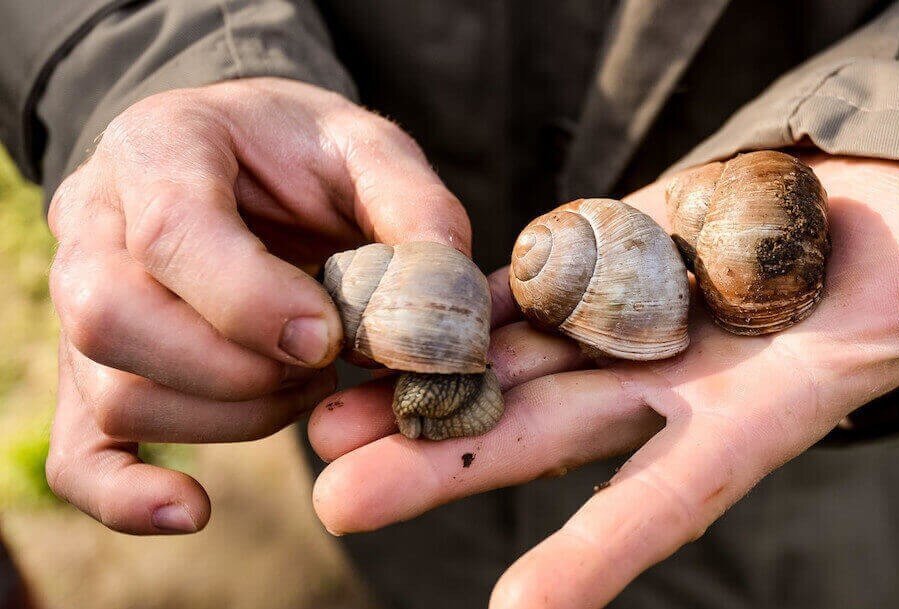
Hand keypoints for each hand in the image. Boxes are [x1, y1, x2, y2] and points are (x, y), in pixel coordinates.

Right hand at [45, 77, 470, 533]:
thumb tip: (442, 298)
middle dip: (239, 368)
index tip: (329, 339)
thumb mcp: (367, 148)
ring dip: (231, 415)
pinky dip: (127, 496)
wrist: (243, 158)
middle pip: (114, 321)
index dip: (252, 302)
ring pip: (116, 395)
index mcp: (162, 149)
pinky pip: (78, 454)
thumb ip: (412, 207)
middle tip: (322, 360)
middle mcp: (94, 223)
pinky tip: (193, 510)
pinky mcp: (94, 370)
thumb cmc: (303, 152)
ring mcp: (79, 302)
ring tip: (302, 380)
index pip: (172, 234)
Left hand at [308, 155, 898, 606]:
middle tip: (335, 501)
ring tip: (323, 425)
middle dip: (446, 463)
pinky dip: (458, 308)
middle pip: (548, 433)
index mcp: (758, 411)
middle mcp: (676, 384)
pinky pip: (521, 289)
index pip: (671, 495)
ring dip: (423, 391)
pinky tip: (387, 323)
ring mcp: (633, 324)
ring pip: (511, 364)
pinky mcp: (609, 265)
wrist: (874, 196)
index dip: (599, 551)